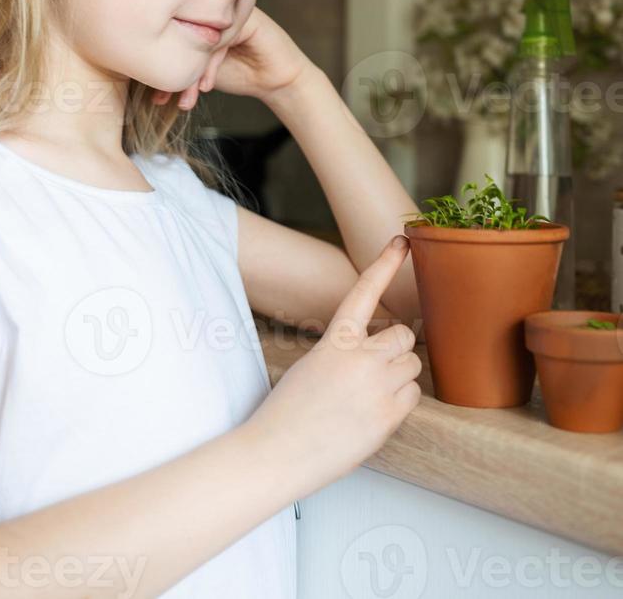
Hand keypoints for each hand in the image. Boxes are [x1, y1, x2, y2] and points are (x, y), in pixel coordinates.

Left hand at [151, 6, 314, 110]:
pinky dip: (210, 66)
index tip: (155, 96)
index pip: (169, 36)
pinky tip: (207, 86)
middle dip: (172, 72)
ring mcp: (230, 11)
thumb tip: (146, 74)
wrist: (275, 81)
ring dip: (191, 74)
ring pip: (199, 39)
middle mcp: (212, 10)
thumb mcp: (200, 70)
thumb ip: (180, 63)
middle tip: (163, 99)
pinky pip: (221, 40)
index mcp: (197, 18)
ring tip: (186, 100)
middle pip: (181, 36)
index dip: (160, 66)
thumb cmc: (237, 73)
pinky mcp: (248, 19)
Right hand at [242, 236, 421, 500]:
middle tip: (375, 372)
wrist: (278, 453)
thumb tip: (378, 354)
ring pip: (413, 364)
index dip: (385, 264)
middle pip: (404, 335)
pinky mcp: (387, 415)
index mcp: (334, 341)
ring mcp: (375, 386)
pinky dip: (401, 402)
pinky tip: (376, 413)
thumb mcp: (312, 365)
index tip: (402, 241)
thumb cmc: (290, 412)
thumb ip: (345, 353)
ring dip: (399, 376)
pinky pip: (414, 395)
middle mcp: (358, 358)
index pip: (364, 292)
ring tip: (371, 396)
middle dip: (395, 351)